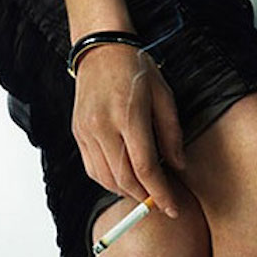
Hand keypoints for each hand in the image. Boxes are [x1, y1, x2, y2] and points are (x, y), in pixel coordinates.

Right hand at [71, 43, 185, 216]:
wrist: (101, 48)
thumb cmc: (135, 67)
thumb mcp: (163, 93)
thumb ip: (171, 132)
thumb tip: (178, 166)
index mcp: (128, 115)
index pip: (145, 167)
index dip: (161, 193)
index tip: (173, 207)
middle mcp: (103, 126)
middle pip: (124, 179)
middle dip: (145, 197)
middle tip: (161, 201)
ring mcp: (87, 131)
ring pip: (106, 179)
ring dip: (127, 192)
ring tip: (145, 189)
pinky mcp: (77, 133)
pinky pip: (92, 169)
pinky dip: (109, 181)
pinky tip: (124, 176)